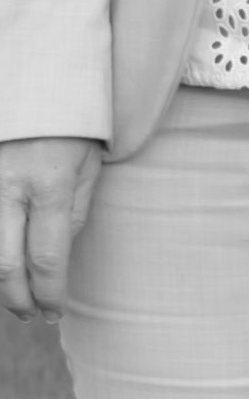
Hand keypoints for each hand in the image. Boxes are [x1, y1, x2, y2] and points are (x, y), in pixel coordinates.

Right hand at [0, 137, 101, 321]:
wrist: (37, 82)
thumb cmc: (72, 124)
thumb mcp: (89, 164)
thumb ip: (76, 212)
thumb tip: (59, 257)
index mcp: (50, 183)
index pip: (47, 257)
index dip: (50, 292)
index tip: (55, 310)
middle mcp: (10, 188)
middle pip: (6, 266)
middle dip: (20, 300)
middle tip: (33, 316)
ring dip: (1, 284)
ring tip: (18, 299)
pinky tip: (6, 269)